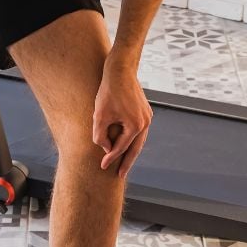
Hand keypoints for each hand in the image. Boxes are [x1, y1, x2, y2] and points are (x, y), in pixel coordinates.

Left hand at [92, 59, 151, 178]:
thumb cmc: (108, 92)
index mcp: (135, 126)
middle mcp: (145, 123)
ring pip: (139, 140)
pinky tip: (127, 144)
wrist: (121, 70)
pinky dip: (133, 140)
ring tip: (124, 163)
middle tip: (120, 175)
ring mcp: (147, 117)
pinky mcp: (145, 112)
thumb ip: (100, 136)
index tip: (102, 167)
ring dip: (131, 152)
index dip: (110, 158)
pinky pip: (139, 131)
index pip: (121, 147)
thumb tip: (107, 148)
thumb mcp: (99, 115)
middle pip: (135, 148)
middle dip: (127, 162)